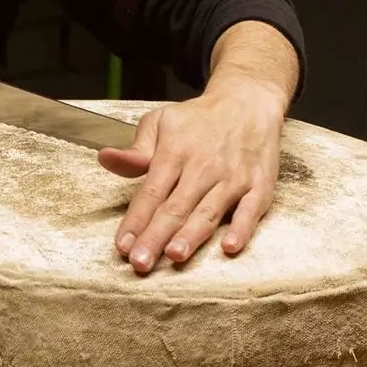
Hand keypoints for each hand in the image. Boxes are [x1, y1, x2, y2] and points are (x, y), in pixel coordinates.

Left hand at [100, 80, 286, 273]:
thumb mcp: (161, 122)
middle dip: (156, 237)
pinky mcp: (259, 186)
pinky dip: (242, 228)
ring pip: (209, 211)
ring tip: (174, 255)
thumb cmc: (198, 120)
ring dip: (192, 235)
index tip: (122, 246)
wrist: (247, 103)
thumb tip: (106, 159)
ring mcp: (233, 177)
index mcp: (175, 152)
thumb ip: (136, 150)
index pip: (151, 192)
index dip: (136, 221)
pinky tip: (230, 246)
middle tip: (140, 263)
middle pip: (175, 207)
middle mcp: (203, 166)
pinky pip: (250, 210)